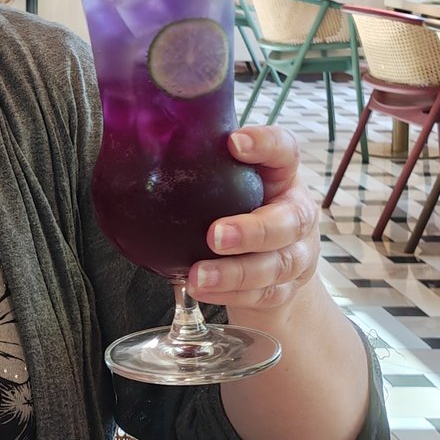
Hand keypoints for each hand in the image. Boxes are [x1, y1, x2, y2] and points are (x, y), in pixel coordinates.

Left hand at [188, 125, 318, 313]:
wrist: (274, 266)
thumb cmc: (243, 212)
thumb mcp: (233, 185)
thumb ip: (206, 169)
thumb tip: (141, 154)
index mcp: (283, 176)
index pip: (284, 150)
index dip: (265, 144)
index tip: (233, 143)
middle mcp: (297, 213)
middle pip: (290, 221)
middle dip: (253, 231)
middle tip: (214, 235)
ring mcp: (297, 254)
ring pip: (276, 265)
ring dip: (235, 273)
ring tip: (198, 276)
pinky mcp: (286, 288)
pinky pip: (262, 295)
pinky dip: (230, 295)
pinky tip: (201, 291)